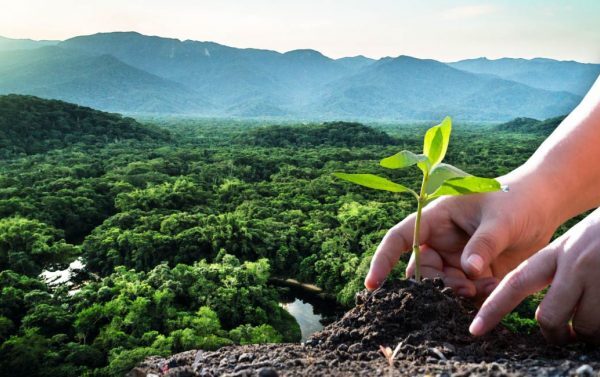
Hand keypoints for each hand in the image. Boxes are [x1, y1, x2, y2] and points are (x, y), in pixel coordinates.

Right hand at [365, 172, 560, 299]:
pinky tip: (495, 287)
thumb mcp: (501, 219)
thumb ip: (483, 244)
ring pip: (442, 284)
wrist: (543, 205)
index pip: (400, 238)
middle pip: (420, 269)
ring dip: (459, 291)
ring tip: (488, 286)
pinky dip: (476, 296)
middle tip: (465, 289)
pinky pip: (465, 290)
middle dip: (436, 284)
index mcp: (436, 217)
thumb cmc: (518, 200)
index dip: (383, 260)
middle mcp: (441, 239)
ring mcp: (456, 256)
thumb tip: (468, 271)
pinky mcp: (473, 272)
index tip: (372, 285)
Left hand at [470, 208, 599, 343]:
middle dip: (557, 334)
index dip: (495, 306)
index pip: (517, 282)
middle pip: (550, 317)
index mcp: (560, 251)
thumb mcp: (582, 245)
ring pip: (586, 328)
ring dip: (592, 334)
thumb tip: (554, 319)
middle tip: (568, 336)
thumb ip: (562, 273)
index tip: (476, 328)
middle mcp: (577, 264)